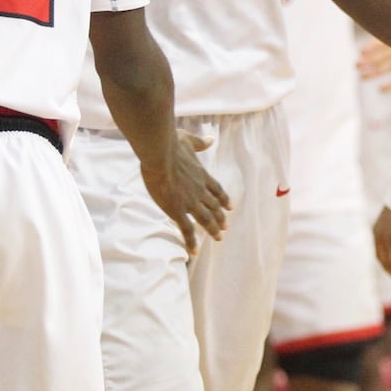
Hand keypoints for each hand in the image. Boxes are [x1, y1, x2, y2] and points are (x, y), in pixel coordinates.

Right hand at [141, 130, 230, 254]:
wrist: (160, 154)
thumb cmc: (171, 145)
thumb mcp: (188, 140)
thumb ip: (200, 142)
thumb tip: (210, 139)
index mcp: (202, 175)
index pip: (217, 190)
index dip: (224, 199)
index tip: (230, 207)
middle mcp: (200, 190)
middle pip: (214, 207)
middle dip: (221, 217)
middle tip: (226, 227)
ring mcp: (190, 201)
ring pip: (206, 219)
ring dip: (213, 230)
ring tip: (219, 238)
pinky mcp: (177, 210)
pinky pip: (187, 229)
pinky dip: (192, 242)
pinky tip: (195, 252)